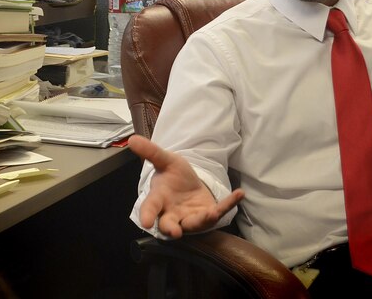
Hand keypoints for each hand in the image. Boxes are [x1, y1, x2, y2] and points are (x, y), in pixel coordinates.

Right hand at [128, 134, 244, 238]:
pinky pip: (219, 211)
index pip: (150, 207)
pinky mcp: (207, 216)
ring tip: (212, 213)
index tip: (145, 222)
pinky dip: (229, 203)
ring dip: (203, 220)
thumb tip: (132, 139)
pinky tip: (239, 193)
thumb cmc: (173, 175)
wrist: (189, 184)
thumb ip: (151, 152)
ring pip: (194, 224)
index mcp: (159, 199)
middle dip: (171, 229)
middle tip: (174, 232)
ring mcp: (190, 217)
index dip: (147, 215)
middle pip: (169, 224)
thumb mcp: (165, 160)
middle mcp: (172, 213)